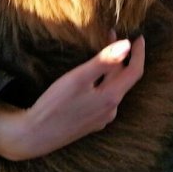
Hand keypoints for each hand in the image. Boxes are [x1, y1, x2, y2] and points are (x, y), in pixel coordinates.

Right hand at [0, 35, 144, 160]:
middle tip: (112, 35)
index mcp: (111, 98)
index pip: (135, 72)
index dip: (139, 53)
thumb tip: (126, 45)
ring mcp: (100, 118)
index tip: (139, 37)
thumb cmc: (55, 105)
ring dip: (111, 68)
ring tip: (102, 50)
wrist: (33, 136)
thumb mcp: (79, 78)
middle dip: (121, 56)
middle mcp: (110, 110)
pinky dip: (102, 81)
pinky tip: (92, 75)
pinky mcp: (89, 122)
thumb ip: (104, 61)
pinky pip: (102, 96)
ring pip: (112, 87)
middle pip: (122, 78)